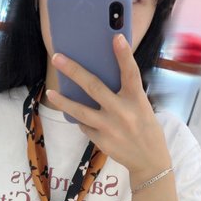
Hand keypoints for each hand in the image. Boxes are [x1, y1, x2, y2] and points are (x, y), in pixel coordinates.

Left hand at [47, 33, 171, 175]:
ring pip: (80, 111)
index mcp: (137, 100)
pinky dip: (82, 120)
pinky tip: (81, 117)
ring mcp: (109, 127)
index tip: (115, 37)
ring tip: (51, 92)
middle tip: (57, 58)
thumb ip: (126, 95)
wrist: (148, 162)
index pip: (131, 73)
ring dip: (63, 101)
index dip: (123, 55)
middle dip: (73, 70)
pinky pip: (85, 126)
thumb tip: (103, 80)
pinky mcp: (101, 141)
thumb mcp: (142, 109)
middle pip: (94, 87)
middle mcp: (122, 112)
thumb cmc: (147, 130)